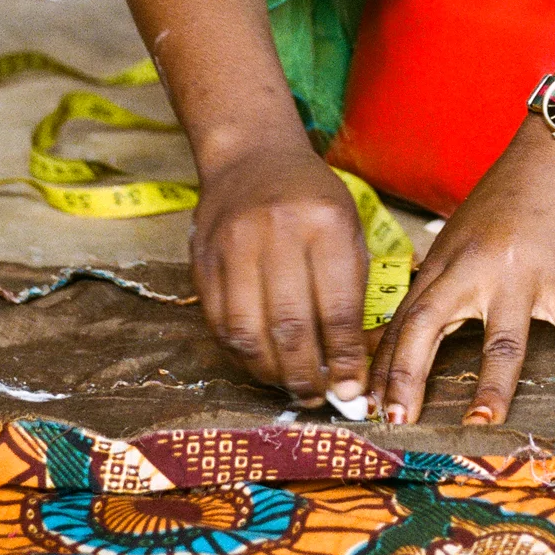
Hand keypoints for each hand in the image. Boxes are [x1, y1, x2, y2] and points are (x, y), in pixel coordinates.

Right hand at [190, 136, 368, 403]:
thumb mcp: (348, 228)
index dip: (344, 358)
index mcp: (325, 222)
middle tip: (319, 398)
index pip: (336, 307)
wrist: (252, 156)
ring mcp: (232, 246)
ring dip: (271, 373)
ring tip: (290, 387)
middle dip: (306, 375)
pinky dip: (241, 355)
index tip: (351, 389)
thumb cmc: (312, 199)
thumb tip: (352, 364)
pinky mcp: (202, 261)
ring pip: (248, 333)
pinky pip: (219, 324)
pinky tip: (261, 363)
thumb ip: (351, 291)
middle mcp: (276, 232)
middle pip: (289, 326)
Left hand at [368, 125, 554, 426]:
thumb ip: (439, 284)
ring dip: (492, 383)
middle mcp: (473, 271)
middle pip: (428, 325)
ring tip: (483, 421)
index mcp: (445, 265)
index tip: (365, 405)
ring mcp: (520, 275)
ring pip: (502, 338)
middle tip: (393, 418)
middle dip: (407, 374)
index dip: (383, 366)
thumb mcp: (459, 239)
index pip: (403, 321)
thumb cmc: (506, 200)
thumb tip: (406, 330)